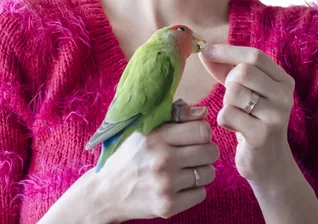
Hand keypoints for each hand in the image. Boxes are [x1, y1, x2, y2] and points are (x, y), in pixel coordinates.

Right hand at [95, 104, 218, 221]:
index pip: (202, 130)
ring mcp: (166, 185)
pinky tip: (180, 185)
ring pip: (208, 174)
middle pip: (211, 152)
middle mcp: (163, 160)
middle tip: (193, 153)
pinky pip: (201, 194)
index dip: (203, 132)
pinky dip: (194, 190)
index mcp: (157, 137)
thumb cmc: (130, 155)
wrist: (107, 192)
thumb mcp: (145, 129)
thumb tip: (204, 112)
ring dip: (201, 171)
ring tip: (185, 169)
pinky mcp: (168, 206)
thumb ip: (175, 117)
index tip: (194, 136)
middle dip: (206, 151)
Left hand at [199, 45, 295, 189]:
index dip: (228, 51)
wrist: (270, 164)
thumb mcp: (245, 90)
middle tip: (232, 96)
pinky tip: (234, 127)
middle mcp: (284, 96)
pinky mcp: (261, 136)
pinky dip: (223, 119)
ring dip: (226, 102)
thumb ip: (226, 69)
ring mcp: (275, 116)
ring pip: (233, 92)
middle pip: (243, 72)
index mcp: (283, 81)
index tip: (206, 51)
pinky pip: (227, 114)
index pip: (255, 56)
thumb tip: (203, 50)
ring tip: (236, 113)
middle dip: (228, 82)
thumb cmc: (252, 119)